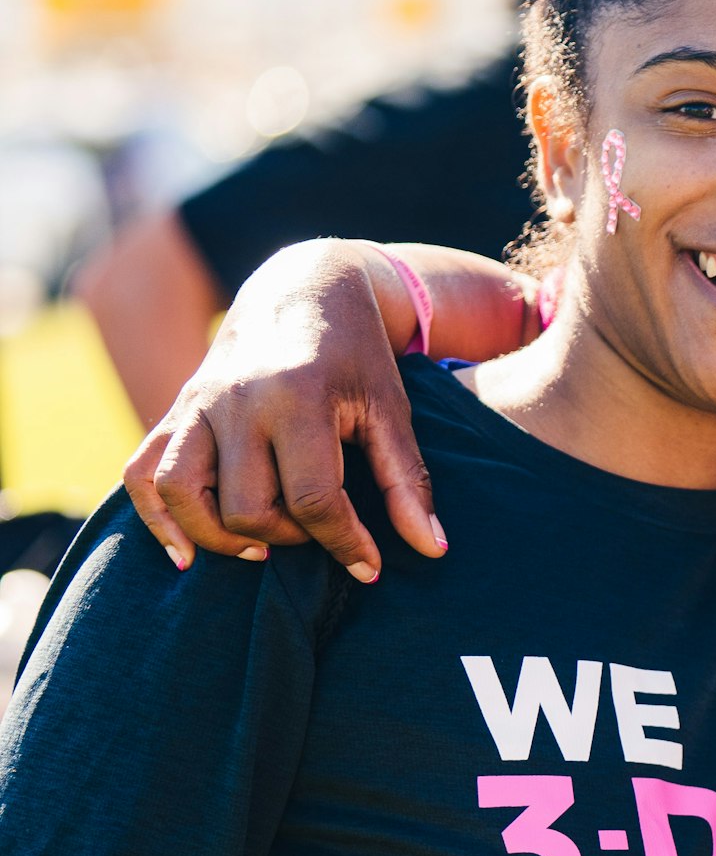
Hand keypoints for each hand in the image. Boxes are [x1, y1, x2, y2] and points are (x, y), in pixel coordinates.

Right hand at [123, 239, 444, 579]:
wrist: (303, 288)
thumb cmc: (357, 354)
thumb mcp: (391, 410)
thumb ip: (408, 480)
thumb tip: (431, 551)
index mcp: (299, 398)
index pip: (314, 498)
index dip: (345, 544)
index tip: (369, 566)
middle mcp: (238, 402)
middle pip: (247, 506)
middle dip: (289, 538)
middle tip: (317, 532)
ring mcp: (199, 404)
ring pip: (182, 493)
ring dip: (220, 536)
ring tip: (260, 546)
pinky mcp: (176, 410)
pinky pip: (143, 472)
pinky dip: (157, 516)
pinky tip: (187, 551)